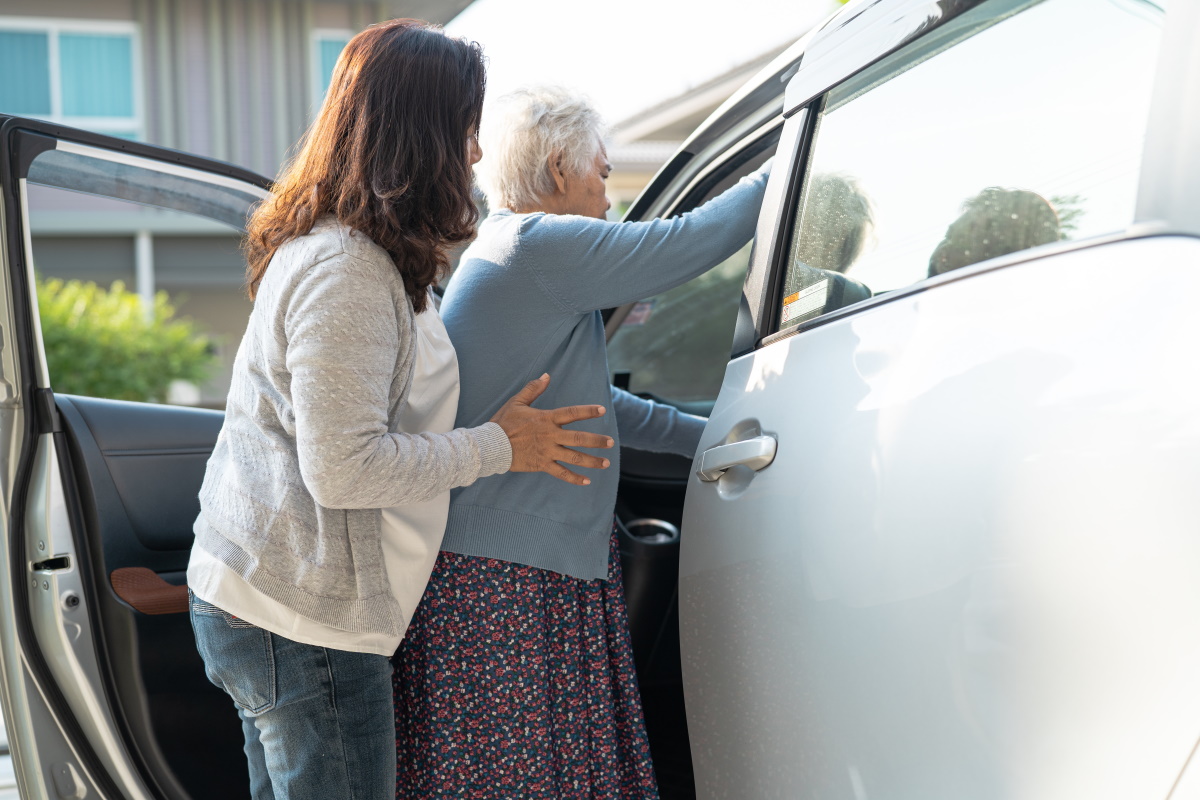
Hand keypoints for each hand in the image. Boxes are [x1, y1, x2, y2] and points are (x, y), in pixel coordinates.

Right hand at [490, 374, 612, 485]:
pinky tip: (587, 481)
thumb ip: (533, 389)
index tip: (602, 410)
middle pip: (579, 438)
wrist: (491, 445)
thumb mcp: (517, 402)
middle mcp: (550, 435)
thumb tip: (547, 375)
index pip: (571, 413)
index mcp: (546, 419)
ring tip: (606, 463)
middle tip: (610, 443)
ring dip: (591, 461)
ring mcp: (547, 451)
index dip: (587, 411)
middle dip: (597, 441)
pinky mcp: (542, 464)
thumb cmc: (503, 422)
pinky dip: (574, 478)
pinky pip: (561, 472)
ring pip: (574, 457)